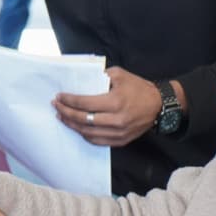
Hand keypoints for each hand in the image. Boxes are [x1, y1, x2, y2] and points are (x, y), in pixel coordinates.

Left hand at [54, 67, 177, 146]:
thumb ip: (100, 76)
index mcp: (115, 101)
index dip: (69, 101)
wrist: (159, 105)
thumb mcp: (120, 75)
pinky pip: (97, 141)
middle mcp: (116, 119)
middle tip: (56, 106)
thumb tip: (81, 80)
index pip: (85, 103)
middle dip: (66, 113)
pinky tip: (77, 127)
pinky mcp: (121, 140)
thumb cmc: (138, 88)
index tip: (59, 96)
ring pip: (88, 132)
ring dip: (72, 125)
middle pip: (83, 119)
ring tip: (62, 117)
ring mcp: (119, 132)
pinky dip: (85, 134)